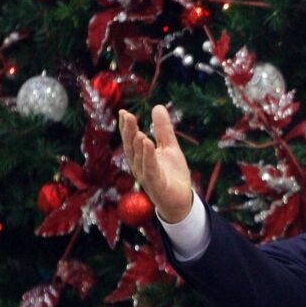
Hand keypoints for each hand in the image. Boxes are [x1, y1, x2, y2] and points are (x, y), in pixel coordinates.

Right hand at [119, 105, 192, 222]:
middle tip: (126, 115)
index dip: (127, 127)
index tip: (123, 112)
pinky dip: (148, 157)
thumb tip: (158, 106)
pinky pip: (150, 170)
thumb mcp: (169, 147)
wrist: (182, 199)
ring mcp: (147, 177)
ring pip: (139, 159)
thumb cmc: (172, 174)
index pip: (131, 140)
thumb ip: (163, 129)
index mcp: (141, 158)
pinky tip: (148, 144)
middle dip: (128, 132)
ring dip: (138, 145)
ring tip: (139, 131)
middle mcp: (140, 167)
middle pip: (131, 148)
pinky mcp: (157, 185)